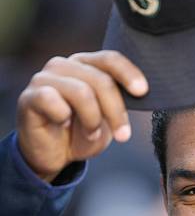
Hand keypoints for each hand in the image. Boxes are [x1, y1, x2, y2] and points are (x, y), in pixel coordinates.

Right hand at [17, 51, 147, 181]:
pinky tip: (62, 124)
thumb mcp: (108, 119)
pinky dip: (63, 116)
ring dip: (92, 120)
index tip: (143, 92)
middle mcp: (64, 66)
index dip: (128, 73)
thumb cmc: (82, 134)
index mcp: (85, 66)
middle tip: (123, 136)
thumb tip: (142, 92)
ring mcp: (44, 79)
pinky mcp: (30, 97)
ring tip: (91, 134)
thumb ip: (120, 102)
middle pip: (101, 80)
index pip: (110, 59)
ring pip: (81, 92)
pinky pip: (52, 100)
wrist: (55, 156)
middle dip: (116, 111)